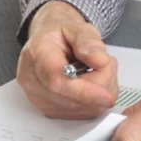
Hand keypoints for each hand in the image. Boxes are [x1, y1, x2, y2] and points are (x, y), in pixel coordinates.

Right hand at [16, 0, 118, 118]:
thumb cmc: (61, 34)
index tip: (106, 97)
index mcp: (37, 53)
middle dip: (99, 86)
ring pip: (78, 109)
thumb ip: (90, 42)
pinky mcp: (47, 108)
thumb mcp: (79, 27)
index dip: (83, 92)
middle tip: (108, 64)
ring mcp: (37, 97)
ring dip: (98, 93)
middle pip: (70, 98)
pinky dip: (93, 101)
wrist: (49, 41)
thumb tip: (100, 60)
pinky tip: (91, 82)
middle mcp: (31, 79)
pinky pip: (78, 113)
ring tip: (98, 69)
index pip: (57, 80)